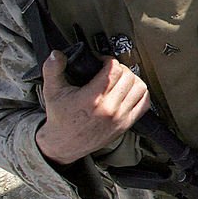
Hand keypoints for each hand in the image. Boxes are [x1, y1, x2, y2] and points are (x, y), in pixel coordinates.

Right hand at [36, 50, 149, 164]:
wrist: (65, 144)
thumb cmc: (60, 118)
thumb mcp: (52, 91)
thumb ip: (53, 69)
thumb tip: (56, 54)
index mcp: (92, 99)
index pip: (114, 70)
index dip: (108, 60)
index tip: (102, 62)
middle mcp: (109, 109)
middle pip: (128, 76)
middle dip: (120, 68)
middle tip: (110, 70)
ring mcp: (120, 117)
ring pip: (140, 88)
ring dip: (132, 79)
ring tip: (121, 79)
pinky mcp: (127, 124)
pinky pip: (145, 103)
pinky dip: (140, 93)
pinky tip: (129, 91)